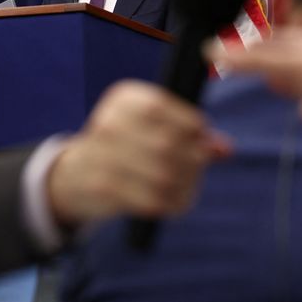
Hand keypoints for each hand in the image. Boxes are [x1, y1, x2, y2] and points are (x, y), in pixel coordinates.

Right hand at [47, 80, 231, 226]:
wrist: (77, 173)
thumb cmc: (127, 144)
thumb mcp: (151, 126)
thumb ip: (187, 132)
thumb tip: (224, 149)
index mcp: (122, 99)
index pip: (160, 106)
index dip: (189, 122)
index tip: (201, 134)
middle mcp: (107, 123)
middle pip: (166, 143)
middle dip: (192, 156)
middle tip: (200, 162)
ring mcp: (102, 157)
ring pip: (163, 175)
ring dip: (185, 181)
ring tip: (189, 182)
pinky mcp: (103, 188)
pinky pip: (151, 200)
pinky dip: (171, 202)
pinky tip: (175, 198)